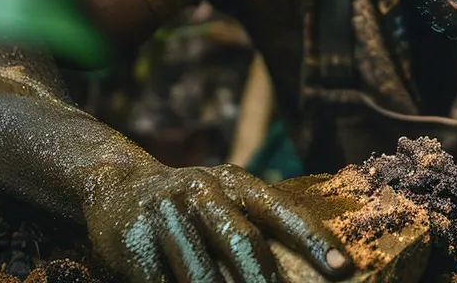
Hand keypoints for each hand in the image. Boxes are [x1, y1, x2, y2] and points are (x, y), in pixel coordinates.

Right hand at [83, 164, 354, 282]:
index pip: (282, 210)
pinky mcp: (134, 241)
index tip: (343, 269)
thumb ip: (257, 229)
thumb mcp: (224, 201)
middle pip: (242, 242)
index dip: (314, 240)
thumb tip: (304, 275)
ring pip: (202, 274)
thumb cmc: (189, 206)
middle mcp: (202, 191)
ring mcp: (166, 214)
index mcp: (235, 183)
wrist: (113, 186)